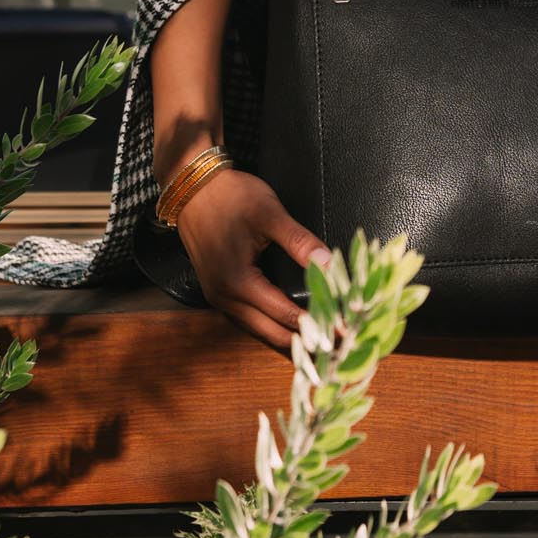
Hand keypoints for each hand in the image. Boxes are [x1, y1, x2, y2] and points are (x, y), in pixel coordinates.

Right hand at [175, 167, 332, 353]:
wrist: (193, 188)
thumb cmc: (233, 197)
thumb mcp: (270, 214)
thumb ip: (300, 242)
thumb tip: (329, 264)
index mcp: (238, 283)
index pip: (286, 316)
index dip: (318, 326)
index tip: (344, 334)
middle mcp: (225, 299)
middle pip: (271, 334)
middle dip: (305, 344)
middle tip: (338, 349)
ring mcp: (218, 298)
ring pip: (258, 331)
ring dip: (288, 340)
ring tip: (320, 345)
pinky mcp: (218, 291)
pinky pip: (248, 320)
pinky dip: (271, 327)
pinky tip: (290, 328)